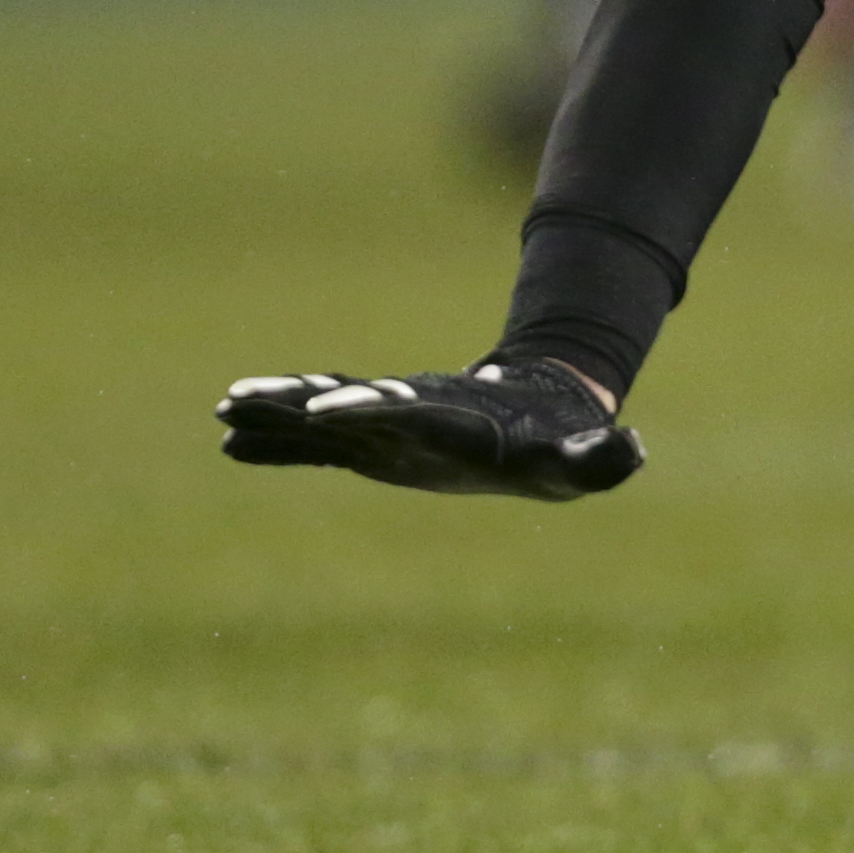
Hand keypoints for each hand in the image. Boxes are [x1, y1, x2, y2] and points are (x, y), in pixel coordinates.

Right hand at [215, 360, 642, 498]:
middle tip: (239, 394)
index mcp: (448, 419)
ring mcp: (385, 427)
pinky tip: (230, 440)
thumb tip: (632, 450)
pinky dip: (277, 442)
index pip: (401, 410)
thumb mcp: (583, 458)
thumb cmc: (558, 443)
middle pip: (343, 401)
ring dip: (274, 412)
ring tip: (221, 405)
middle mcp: (407, 416)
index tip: (324, 409)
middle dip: (294, 399)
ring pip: (319, 416)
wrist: (538, 412)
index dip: (366, 407)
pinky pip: (315, 445)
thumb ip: (602, 459)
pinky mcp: (372, 444)